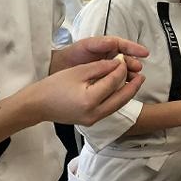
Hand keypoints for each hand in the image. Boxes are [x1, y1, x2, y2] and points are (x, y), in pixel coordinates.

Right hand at [23, 57, 145, 125]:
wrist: (38, 105)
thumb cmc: (55, 85)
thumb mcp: (78, 72)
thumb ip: (100, 67)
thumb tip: (118, 63)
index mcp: (91, 99)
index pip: (113, 82)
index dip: (121, 69)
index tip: (125, 58)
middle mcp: (95, 113)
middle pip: (121, 98)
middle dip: (133, 86)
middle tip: (142, 74)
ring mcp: (94, 120)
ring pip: (117, 105)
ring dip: (128, 93)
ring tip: (136, 81)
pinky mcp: (91, 121)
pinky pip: (109, 109)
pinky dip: (117, 99)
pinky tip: (121, 90)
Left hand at [51, 36, 148, 79]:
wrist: (60, 68)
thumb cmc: (73, 53)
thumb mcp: (86, 45)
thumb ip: (100, 44)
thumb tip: (114, 42)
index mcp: (108, 46)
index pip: (125, 46)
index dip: (135, 49)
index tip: (144, 53)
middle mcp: (111, 57)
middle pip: (127, 59)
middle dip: (133, 63)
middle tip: (137, 68)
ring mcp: (109, 69)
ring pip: (124, 71)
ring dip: (130, 74)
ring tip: (134, 78)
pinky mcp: (105, 80)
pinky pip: (116, 81)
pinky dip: (122, 83)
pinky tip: (125, 86)